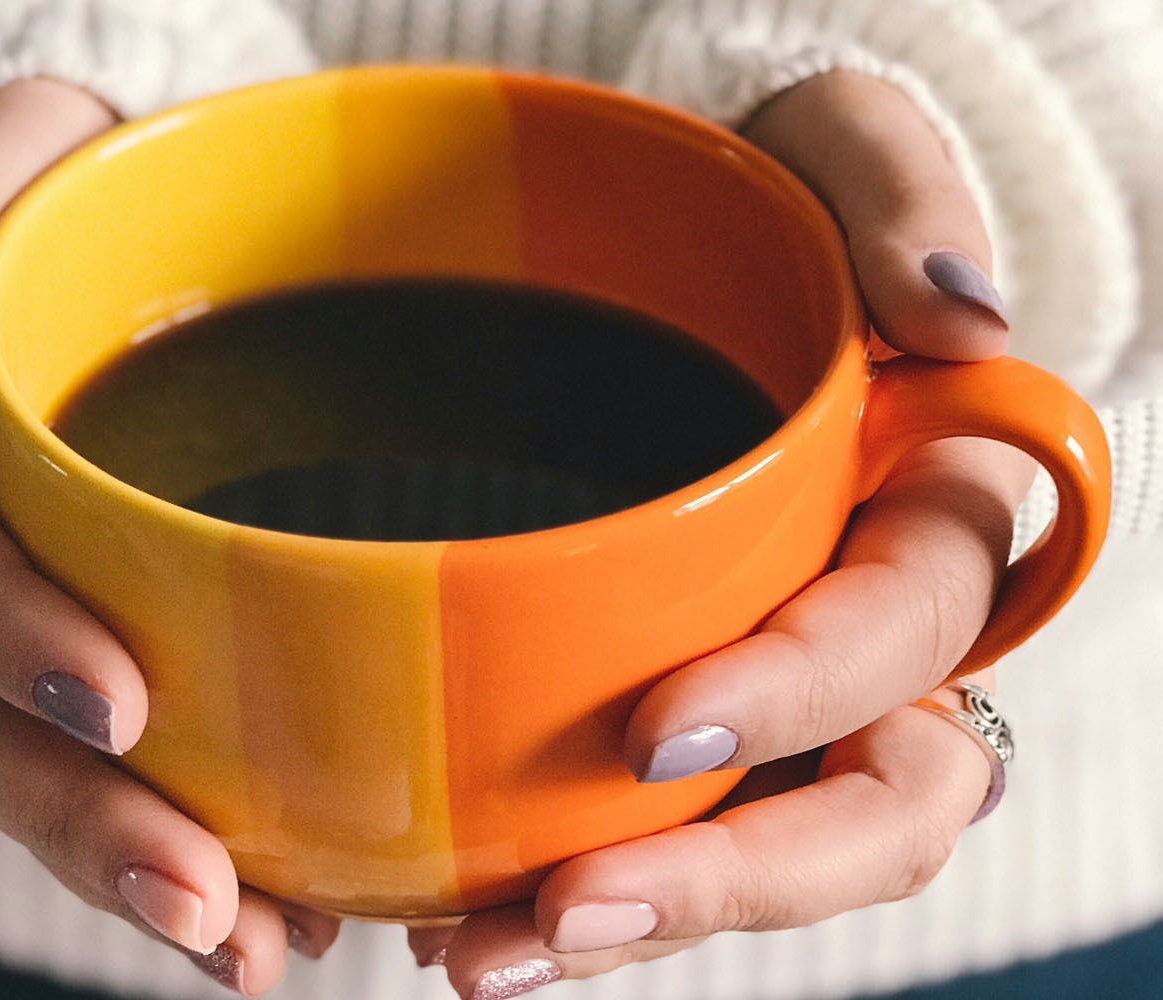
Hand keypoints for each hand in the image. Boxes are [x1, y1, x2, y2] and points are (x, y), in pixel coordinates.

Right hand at [0, 79, 337, 994]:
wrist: (112, 238)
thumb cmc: (60, 189)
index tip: (115, 706)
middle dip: (78, 823)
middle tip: (206, 905)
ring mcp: (18, 623)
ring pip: (41, 776)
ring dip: (138, 876)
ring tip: (257, 949)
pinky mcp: (105, 650)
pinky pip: (124, 770)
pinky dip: (201, 846)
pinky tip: (292, 904)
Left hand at [409, 71, 1031, 996]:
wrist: (664, 249)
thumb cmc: (759, 194)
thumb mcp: (829, 151)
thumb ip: (898, 204)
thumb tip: (960, 316)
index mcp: (926, 516)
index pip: (905, 637)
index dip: (803, 696)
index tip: (664, 731)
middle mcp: (871, 633)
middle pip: (864, 808)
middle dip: (722, 881)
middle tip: (561, 913)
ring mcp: (778, 692)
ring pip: (753, 851)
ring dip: (626, 919)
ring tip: (477, 954)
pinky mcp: (672, 714)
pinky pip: (646, 823)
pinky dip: (557, 874)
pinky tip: (450, 905)